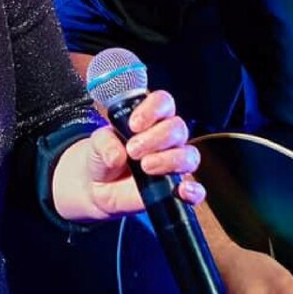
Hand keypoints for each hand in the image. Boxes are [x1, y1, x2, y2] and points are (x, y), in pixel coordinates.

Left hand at [57, 89, 205, 221]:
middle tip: (133, 150)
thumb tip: (118, 155)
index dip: (153, 110)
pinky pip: (196, 189)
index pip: (163, 103)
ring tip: (145, 166)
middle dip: (155, 138)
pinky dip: (193, 190)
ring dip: (169, 160)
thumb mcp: (96, 143)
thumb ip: (104, 143)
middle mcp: (166, 139)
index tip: (134, 124)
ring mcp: (173, 163)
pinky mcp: (175, 188)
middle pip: (177, 128)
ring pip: (189, 155)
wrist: (98, 187)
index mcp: (150, 119)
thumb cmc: (103, 157)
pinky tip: (181, 190)